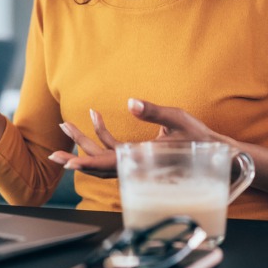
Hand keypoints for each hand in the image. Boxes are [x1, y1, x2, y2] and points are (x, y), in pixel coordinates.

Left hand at [48, 99, 226, 177]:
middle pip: (99, 164)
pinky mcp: (137, 155)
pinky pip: (113, 149)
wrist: (215, 154)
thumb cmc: (199, 138)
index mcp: (143, 159)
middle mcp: (135, 164)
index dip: (88, 164)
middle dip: (75, 156)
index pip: (109, 164)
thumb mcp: (178, 119)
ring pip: (103, 157)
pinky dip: (102, 134)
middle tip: (52, 153)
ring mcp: (135, 161)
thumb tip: (131, 102)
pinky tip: (95, 115)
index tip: (68, 164)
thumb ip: (154, 111)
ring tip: (66, 124)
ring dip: (84, 142)